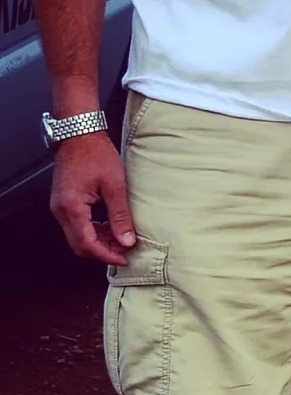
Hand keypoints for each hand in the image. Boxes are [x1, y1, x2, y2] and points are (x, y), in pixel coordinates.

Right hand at [50, 130, 135, 264]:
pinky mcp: (63, 203)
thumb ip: (120, 215)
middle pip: (79, 244)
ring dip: (98, 242)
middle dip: (102, 251)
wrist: (80, 136)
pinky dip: (92, 231)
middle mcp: (61, 210)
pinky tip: (109, 227)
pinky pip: (76, 225)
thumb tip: (127, 240)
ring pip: (77, 236)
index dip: (106, 255)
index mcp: (72, 207)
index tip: (124, 258)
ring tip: (121, 238)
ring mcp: (59, 207)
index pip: (86, 244)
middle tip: (125, 250)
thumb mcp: (115, 185)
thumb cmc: (96, 155)